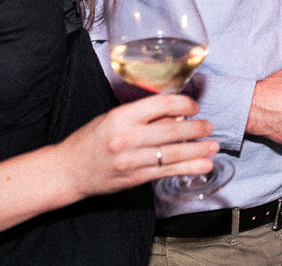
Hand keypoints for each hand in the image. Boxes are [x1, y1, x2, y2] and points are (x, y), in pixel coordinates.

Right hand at [57, 93, 217, 198]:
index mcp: (121, 117)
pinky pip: (168, 172)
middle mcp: (128, 138)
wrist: (68, 171)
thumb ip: (142, 115)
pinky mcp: (136, 178)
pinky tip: (204, 165)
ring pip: (173, 153)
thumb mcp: (113, 117)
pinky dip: (189, 168)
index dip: (184, 104)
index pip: (161, 105)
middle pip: (172, 131)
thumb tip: (175, 112)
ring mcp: (132, 160)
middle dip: (196, 129)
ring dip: (198, 150)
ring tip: (214, 146)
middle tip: (209, 126)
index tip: (194, 106)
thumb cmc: (90, 140)